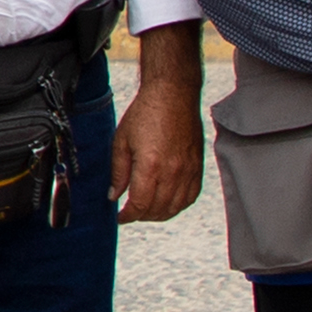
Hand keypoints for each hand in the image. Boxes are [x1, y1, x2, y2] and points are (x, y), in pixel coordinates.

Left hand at [112, 57, 206, 224]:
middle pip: (157, 210)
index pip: (140, 205)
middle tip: (130, 212)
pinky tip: (167, 202)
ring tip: (146, 210)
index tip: (120, 217)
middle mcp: (173, 172)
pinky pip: (190, 197)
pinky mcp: (198, 167)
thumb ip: (118, 172)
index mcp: (151, 166)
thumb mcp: (122, 141)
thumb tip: (114, 196)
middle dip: (141, 216)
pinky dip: (178, 205)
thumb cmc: (146, 113)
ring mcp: (188, 171)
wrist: (173, 94)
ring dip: (159, 214)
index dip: (127, 216)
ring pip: (175, 207)